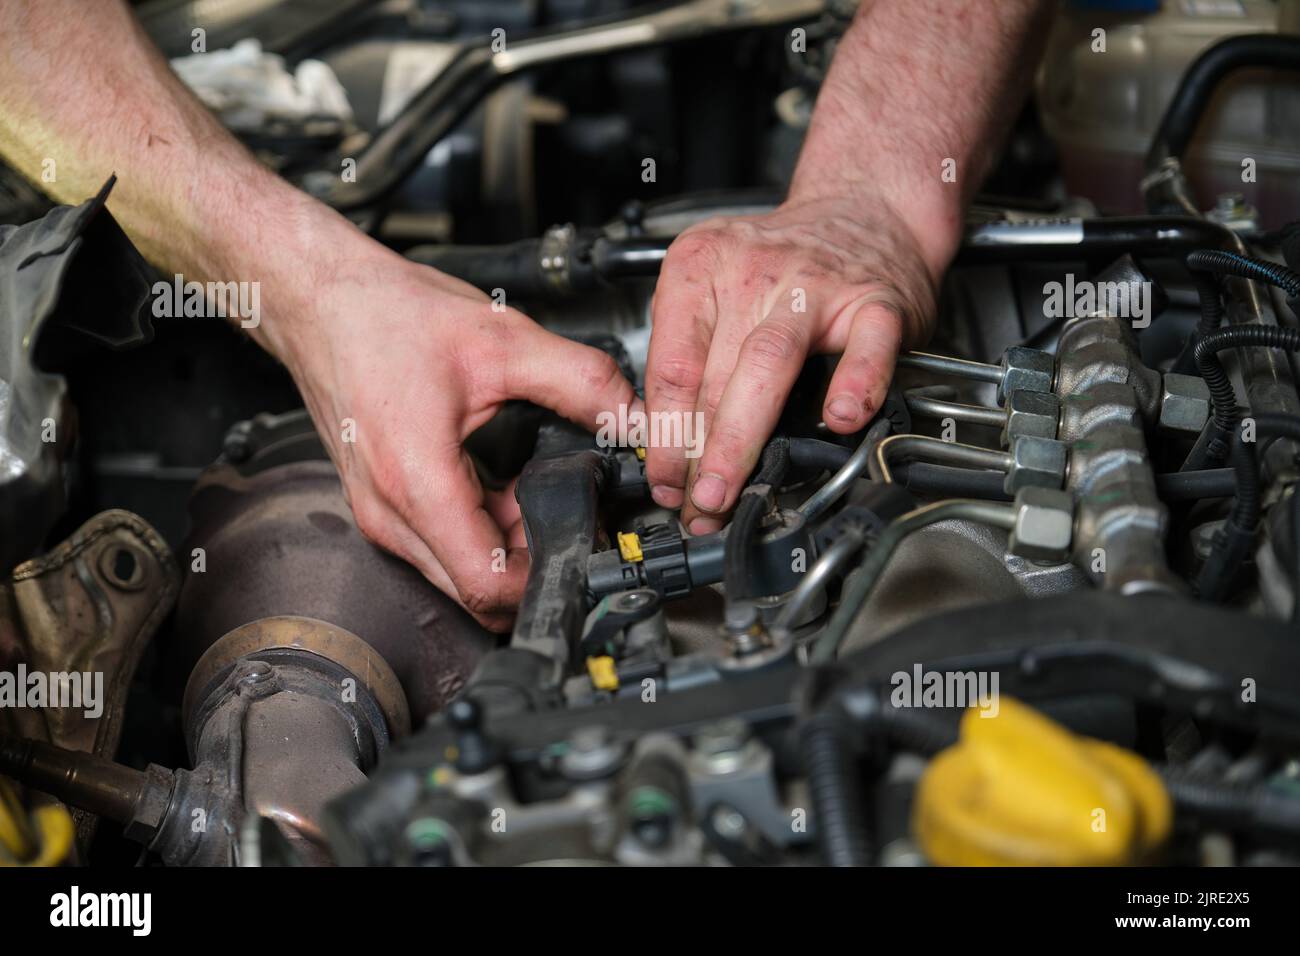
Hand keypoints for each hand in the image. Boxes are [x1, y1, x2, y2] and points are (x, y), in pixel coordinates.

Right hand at [278, 248, 634, 630]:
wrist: (320, 299)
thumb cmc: (386, 315)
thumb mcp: (503, 340)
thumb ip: (581, 382)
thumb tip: (633, 420)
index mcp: (416, 482)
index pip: (488, 585)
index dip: (548, 579)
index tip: (585, 549)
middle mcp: (389, 514)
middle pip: (475, 592)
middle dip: (533, 564)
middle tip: (572, 518)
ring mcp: (378, 516)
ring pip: (458, 574)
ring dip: (508, 548)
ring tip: (536, 493)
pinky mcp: (379, 508)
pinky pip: (440, 548)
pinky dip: (481, 532)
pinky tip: (502, 487)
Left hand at [643, 197, 938, 533]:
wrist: (866, 210)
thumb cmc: (785, 264)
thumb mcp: (715, 289)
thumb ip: (690, 353)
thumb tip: (667, 444)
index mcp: (699, 268)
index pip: (670, 366)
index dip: (663, 436)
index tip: (664, 482)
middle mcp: (752, 271)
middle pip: (711, 373)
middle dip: (697, 453)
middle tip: (696, 504)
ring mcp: (815, 284)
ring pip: (768, 362)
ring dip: (742, 436)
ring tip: (732, 487)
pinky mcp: (875, 300)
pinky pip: (865, 344)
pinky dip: (855, 382)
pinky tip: (841, 418)